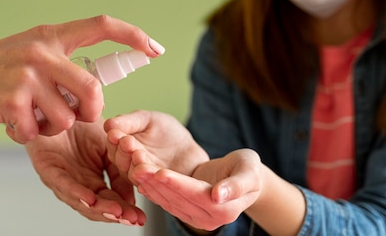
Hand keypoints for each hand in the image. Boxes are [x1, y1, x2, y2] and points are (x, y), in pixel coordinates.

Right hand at [0, 15, 164, 142]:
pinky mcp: (11, 100)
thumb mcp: (30, 51)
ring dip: (53, 127)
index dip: (133, 36)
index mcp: (52, 35)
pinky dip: (28, 135)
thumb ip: (60, 63)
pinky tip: (13, 123)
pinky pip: (37, 132)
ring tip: (33, 118)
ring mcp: (27, 75)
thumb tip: (93, 91)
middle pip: (93, 90)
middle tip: (78, 117)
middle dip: (92, 113)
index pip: (101, 25)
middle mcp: (43, 52)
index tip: (155, 49)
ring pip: (67, 118)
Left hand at [24, 119, 144, 225]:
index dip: (125, 210)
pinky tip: (89, 198)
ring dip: (98, 207)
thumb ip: (119, 171)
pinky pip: (62, 183)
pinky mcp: (47, 168)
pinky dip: (76, 193)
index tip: (141, 218)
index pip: (110, 200)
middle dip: (115, 213)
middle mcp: (77, 183)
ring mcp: (61, 178)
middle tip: (131, 219)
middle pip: (96, 206)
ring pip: (79, 200)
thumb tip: (132, 199)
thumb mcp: (109, 147)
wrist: (61, 103)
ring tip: (116, 212)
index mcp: (92, 180)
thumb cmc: (81, 124)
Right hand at [104, 110, 208, 183]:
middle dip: (123, 151)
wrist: (191, 151)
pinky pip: (148, 186)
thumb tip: (108, 124)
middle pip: (120, 161)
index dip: (114, 139)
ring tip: (139, 155)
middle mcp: (127, 165)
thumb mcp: (149, 120)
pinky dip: (148, 178)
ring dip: (134, 165)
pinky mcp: (153, 191)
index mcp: (122, 147)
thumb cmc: (168, 133)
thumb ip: (130, 121)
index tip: (115, 133)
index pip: (113, 145)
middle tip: (127, 142)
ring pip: (132, 174)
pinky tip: (148, 170)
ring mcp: (140, 179)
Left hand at [133, 149, 262, 231]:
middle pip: (178, 199)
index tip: (160, 171)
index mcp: (225, 209)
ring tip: (136, 169)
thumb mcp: (249, 171)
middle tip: (139, 167)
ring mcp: (197, 218)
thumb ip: (237, 184)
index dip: (177, 183)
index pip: (195, 194)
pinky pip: (167, 202)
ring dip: (151, 186)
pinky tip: (141, 179)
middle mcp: (209, 219)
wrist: (244, 177)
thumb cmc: (249, 170)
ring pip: (169, 201)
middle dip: (157, 183)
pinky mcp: (187, 212)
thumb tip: (218, 196)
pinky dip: (153, 191)